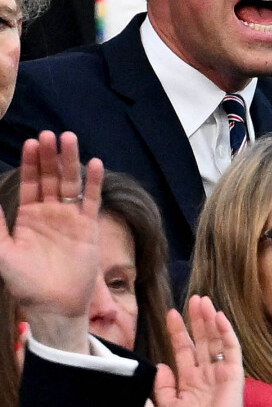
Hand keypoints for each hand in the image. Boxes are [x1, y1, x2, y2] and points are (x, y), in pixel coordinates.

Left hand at [0, 130, 102, 351]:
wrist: (54, 305)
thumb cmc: (25, 282)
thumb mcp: (3, 253)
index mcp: (29, 215)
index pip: (31, 182)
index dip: (30, 162)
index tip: (30, 142)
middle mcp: (51, 212)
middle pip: (52, 177)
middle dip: (50, 156)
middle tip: (49, 134)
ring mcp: (71, 217)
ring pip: (71, 183)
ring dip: (71, 161)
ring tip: (69, 139)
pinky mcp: (89, 225)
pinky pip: (92, 199)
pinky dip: (94, 182)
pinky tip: (95, 164)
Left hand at [154, 295, 243, 406]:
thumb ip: (162, 390)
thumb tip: (161, 365)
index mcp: (189, 382)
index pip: (184, 350)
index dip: (178, 332)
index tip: (171, 313)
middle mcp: (205, 374)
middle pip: (201, 340)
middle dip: (197, 319)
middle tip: (194, 298)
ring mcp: (221, 373)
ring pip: (216, 340)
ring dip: (210, 319)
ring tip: (203, 301)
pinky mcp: (234, 374)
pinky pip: (232, 349)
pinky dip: (227, 332)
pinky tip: (218, 316)